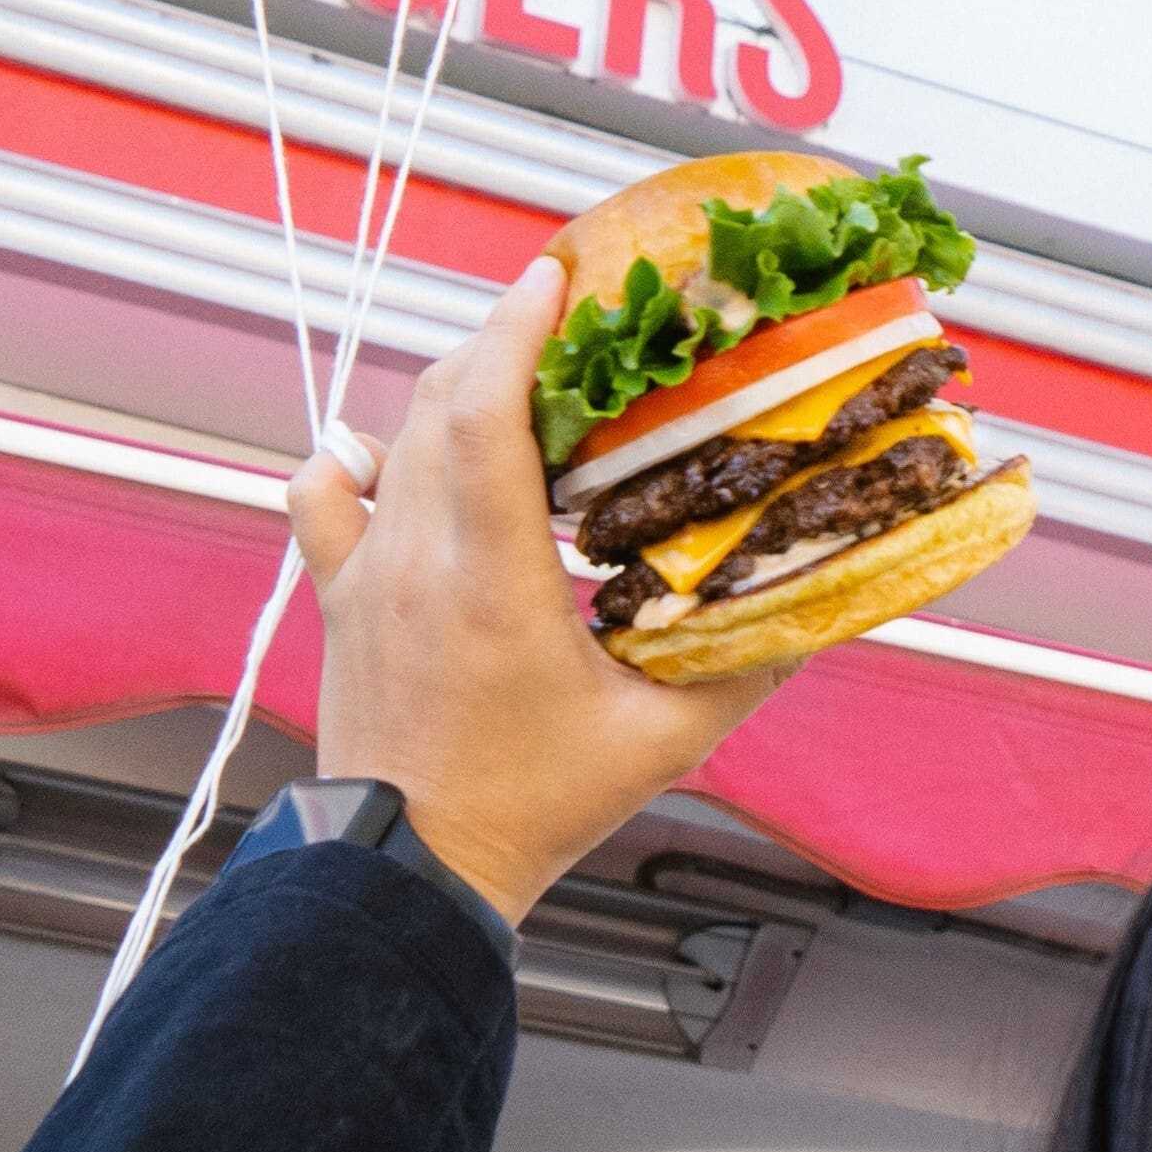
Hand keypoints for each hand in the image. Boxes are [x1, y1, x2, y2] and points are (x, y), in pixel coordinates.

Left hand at [286, 252, 788, 923]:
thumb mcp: (664, 738)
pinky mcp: (340, 601)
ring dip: (456, 387)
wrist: (405, 875)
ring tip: (518, 369)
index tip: (554, 277)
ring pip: (395, 436)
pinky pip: (326, 496)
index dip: (515, 332)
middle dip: (501, 337)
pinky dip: (362, 454)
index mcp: (490, 580)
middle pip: (441, 402)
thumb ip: (749, 667)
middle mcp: (414, 561)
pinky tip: (396, 450)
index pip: (483, 416)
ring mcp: (364, 577)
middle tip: (569, 310)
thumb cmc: (528, 809)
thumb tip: (825, 605)